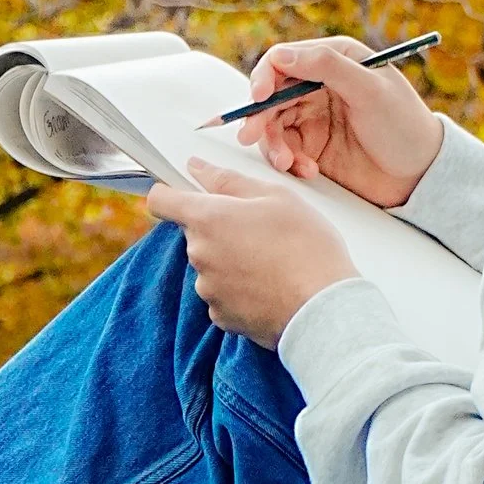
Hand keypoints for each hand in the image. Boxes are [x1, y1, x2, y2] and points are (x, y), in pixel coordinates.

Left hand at [145, 160, 357, 346]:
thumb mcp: (276, 197)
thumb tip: (198, 168)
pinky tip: (269, 285)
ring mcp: (208, 288)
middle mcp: (199, 254)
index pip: (161, 200)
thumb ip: (228, 181)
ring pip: (210, 264)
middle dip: (219, 228)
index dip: (169, 193)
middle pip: (195, 234)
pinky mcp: (221, 315)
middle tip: (258, 228)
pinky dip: (239, 288)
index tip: (184, 193)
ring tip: (271, 260)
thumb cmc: (306, 247)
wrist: (323, 308)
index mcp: (207, 219)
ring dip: (230, 259)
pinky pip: (222, 293)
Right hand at [236, 37, 443, 207]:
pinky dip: (288, 162)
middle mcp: (319, 85)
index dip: (264, 77)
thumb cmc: (405, 126)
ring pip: (273, 126)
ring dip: (273, 145)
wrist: (420, 176)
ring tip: (288, 164)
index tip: (258, 99)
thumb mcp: (370, 91)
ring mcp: (314, 117)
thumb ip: (328, 67)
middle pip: (270, 96)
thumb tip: (281, 56)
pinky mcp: (312, 147)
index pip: (283, 60)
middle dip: (260, 117)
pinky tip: (308, 172)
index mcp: (335, 61)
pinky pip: (284, 150)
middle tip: (251, 137)